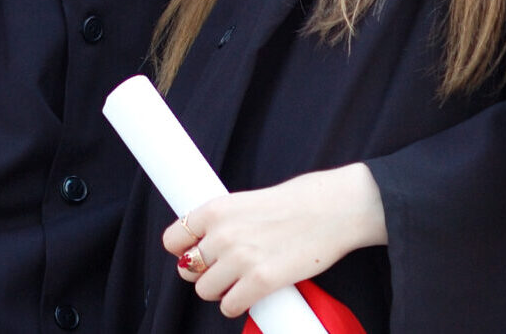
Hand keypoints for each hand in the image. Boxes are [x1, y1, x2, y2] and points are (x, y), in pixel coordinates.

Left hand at [161, 164, 385, 318]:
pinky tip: (247, 297)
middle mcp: (222, 234)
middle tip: (222, 272)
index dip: (183, 251)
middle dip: (203, 274)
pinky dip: (235, 305)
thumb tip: (206, 244)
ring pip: (205, 291)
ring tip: (237, 284)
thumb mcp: (246, 201)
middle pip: (188, 270)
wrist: (332, 209)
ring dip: (219, 291)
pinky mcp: (262, 280)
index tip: (197, 254)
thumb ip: (223, 222)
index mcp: (215, 209)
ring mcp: (241, 258)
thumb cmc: (295, 202)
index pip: (173, 240)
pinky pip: (230, 305)